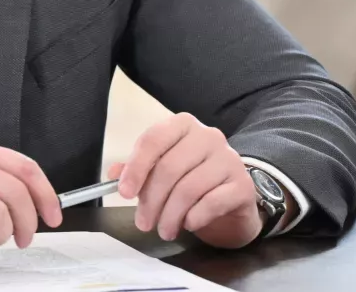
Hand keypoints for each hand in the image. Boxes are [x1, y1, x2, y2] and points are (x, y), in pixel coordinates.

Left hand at [108, 112, 261, 248]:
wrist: (232, 198)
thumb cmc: (193, 179)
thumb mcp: (164, 170)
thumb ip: (139, 168)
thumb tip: (113, 173)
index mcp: (183, 125)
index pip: (153, 140)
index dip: (136, 167)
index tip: (124, 193)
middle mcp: (208, 136)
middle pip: (169, 168)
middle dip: (151, 200)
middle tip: (143, 223)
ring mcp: (229, 159)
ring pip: (189, 188)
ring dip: (170, 215)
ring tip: (163, 230)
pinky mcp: (243, 185)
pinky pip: (212, 202)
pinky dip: (194, 217)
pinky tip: (188, 225)